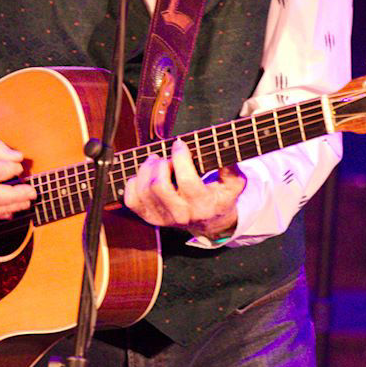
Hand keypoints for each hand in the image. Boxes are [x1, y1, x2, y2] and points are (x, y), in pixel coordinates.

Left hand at [123, 138, 244, 239]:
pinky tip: (144, 176)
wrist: (210, 222)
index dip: (180, 158)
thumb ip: (231, 169)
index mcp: (202, 205)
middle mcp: (181, 214)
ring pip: (143, 190)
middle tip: (166, 158)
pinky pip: (131, 200)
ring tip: (156, 162)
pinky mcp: (149, 218)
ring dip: (146, 170)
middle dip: (161, 164)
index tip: (180, 144)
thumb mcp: (234, 184)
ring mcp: (163, 218)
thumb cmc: (220, 197)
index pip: (186, 180)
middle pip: (159, 185)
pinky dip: (133, 184)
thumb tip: (223, 150)